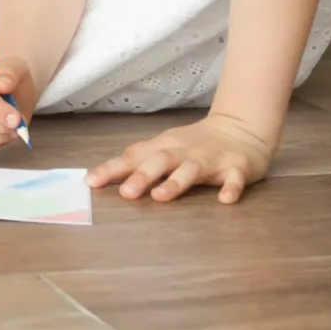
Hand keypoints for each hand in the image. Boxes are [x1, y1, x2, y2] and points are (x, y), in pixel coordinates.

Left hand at [85, 112, 274, 204]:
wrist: (240, 129)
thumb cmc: (193, 144)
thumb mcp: (163, 148)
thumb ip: (136, 162)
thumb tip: (96, 177)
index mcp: (163, 148)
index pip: (133, 157)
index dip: (111, 169)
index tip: (90, 182)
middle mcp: (184, 152)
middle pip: (160, 161)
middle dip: (142, 176)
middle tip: (126, 193)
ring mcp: (210, 160)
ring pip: (191, 170)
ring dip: (176, 183)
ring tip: (161, 197)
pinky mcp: (236, 168)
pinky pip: (234, 179)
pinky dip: (231, 188)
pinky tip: (225, 200)